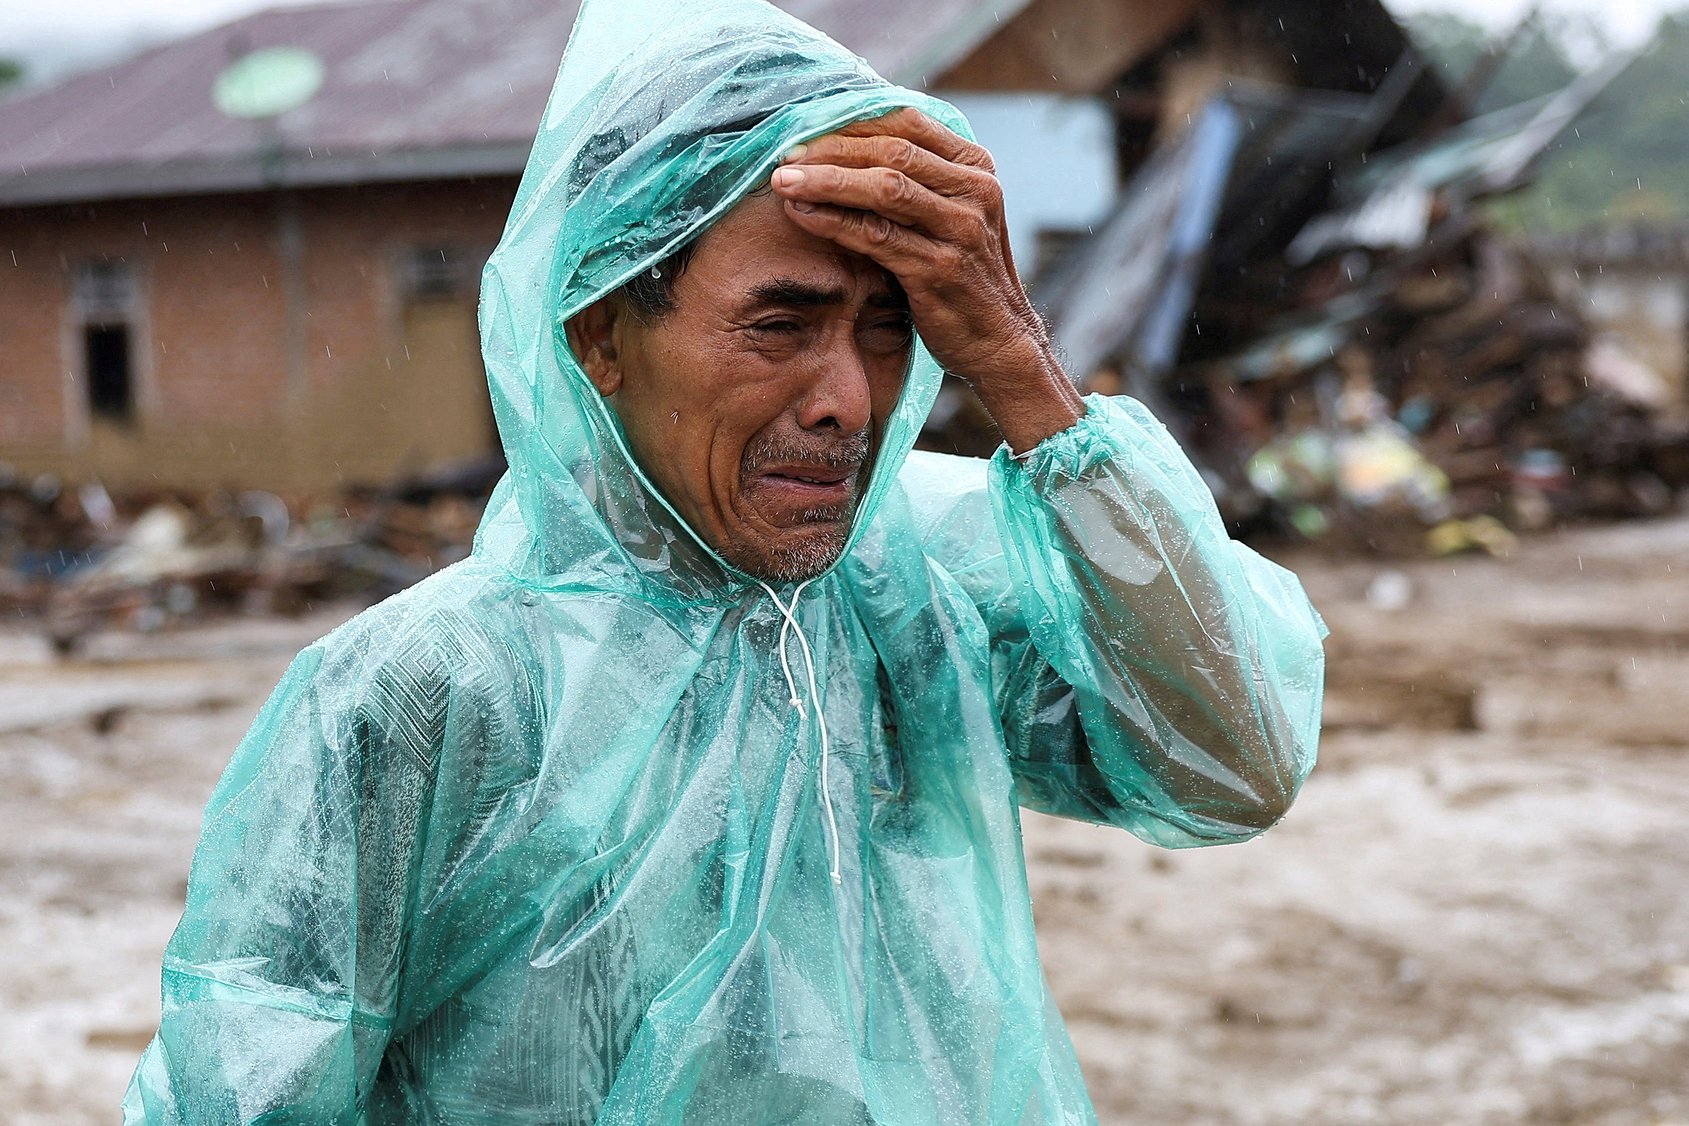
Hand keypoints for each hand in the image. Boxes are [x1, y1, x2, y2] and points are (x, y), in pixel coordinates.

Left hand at [769, 108, 1083, 453]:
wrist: (999, 342)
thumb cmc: (963, 277)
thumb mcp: (952, 216)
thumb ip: (920, 181)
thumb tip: (849, 145)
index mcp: (976, 167)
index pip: (907, 123)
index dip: (851, 121)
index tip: (806, 127)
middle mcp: (976, 191)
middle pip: (891, 151)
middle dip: (831, 149)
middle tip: (784, 155)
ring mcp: (961, 230)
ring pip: (883, 188)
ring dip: (825, 180)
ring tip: (782, 181)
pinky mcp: (940, 269)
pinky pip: (876, 235)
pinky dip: (834, 221)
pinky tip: (802, 214)